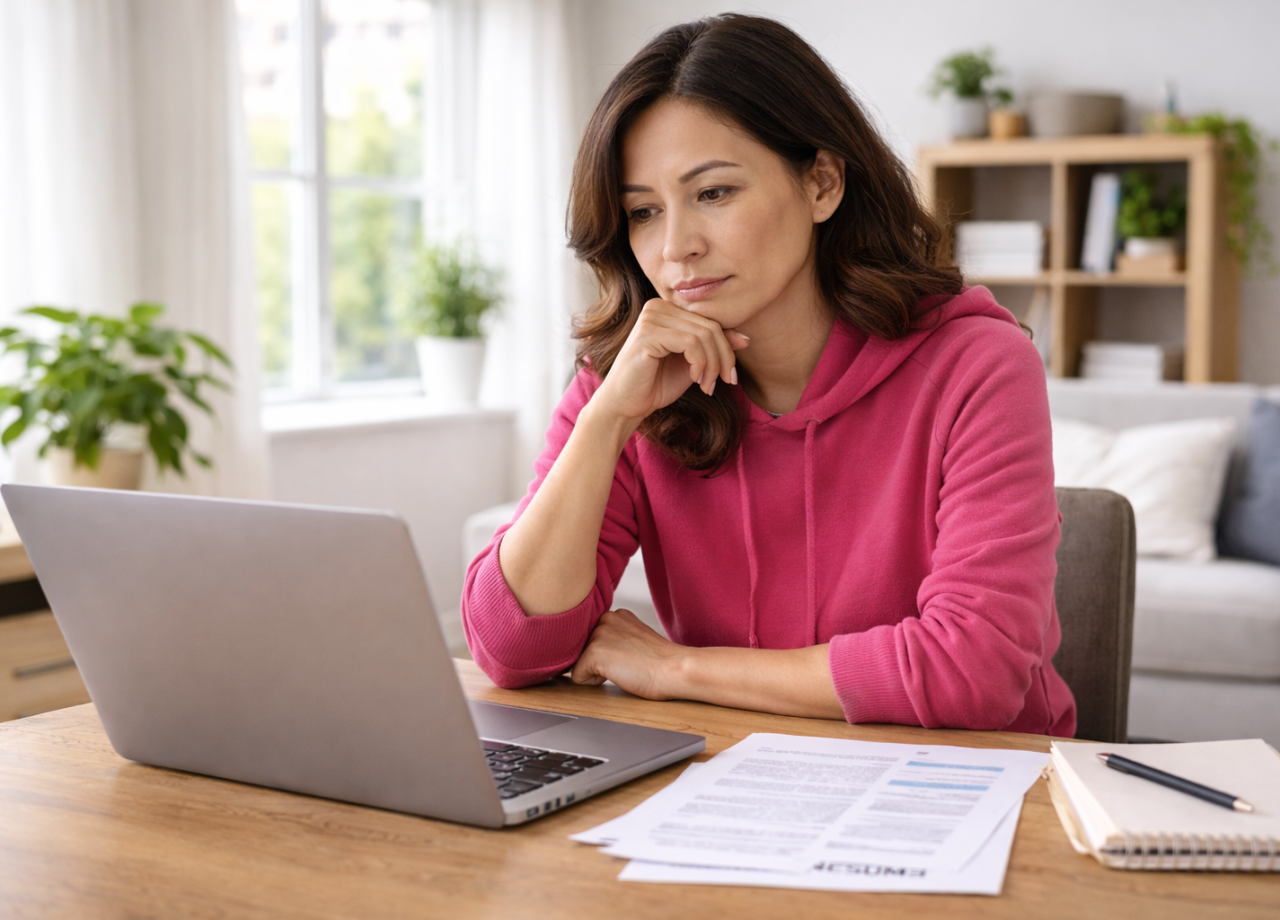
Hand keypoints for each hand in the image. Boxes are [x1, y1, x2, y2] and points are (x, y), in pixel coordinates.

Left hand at [570, 609, 688, 699]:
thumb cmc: (660, 662)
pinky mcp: (594, 652)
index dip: (608, 655)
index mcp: (616, 614)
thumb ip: (616, 637)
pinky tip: (618, 675)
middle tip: (628, 664)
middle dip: (600, 662)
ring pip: (580, 663)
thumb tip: (600, 650)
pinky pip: (577, 676)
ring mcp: (598, 634)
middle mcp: (605, 618)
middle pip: (583, 650)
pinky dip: (593, 682)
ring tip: (625, 668)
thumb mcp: (635, 639)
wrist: (674, 669)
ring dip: (598, 671)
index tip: (628, 657)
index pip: (592, 639)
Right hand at [592, 298, 749, 424]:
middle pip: (710, 327)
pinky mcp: (647, 333)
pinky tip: (695, 380)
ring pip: (703, 335)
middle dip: (723, 358)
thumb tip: (746, 338)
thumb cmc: (655, 384)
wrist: (626, 405)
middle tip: (724, 382)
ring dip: (712, 365)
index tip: (730, 376)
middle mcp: (657, 306)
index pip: (710, 321)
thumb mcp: (694, 364)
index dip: (727, 348)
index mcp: (667, 309)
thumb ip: (714, 348)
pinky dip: (700, 364)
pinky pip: (690, 343)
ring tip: (707, 386)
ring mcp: (651, 317)